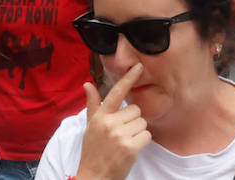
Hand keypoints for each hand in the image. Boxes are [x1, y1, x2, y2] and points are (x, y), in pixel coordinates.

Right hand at [78, 64, 150, 179]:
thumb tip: (87, 84)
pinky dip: (142, 142)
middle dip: (132, 121)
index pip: (116, 92)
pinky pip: (147, 135)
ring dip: (138, 132)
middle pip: (136, 110)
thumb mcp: (90, 126)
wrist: (93, 176)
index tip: (139, 66)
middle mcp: (109, 123)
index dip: (129, 78)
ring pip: (142, 123)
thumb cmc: (93, 151)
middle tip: (121, 134)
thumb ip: (93, 105)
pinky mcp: (130, 147)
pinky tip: (131, 148)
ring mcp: (120, 135)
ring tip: (125, 142)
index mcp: (100, 116)